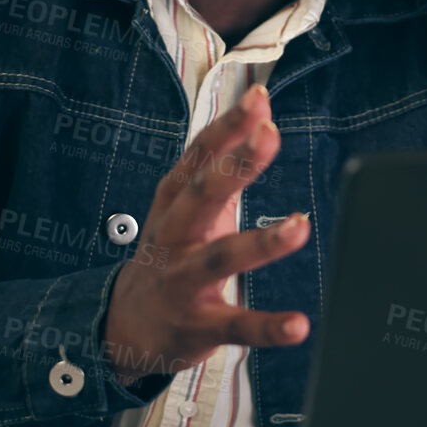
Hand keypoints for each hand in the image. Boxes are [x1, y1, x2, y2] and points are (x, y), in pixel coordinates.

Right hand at [102, 83, 310, 386]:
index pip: (199, 155)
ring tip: (300, 226)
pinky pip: (235, 325)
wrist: (126, 325)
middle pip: (202, 195)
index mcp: (174, 203)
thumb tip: (260, 112)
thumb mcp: (184, 205)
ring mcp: (183, 281)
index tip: (258, 100)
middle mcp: (174, 236)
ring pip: (220, 258)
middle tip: (269, 136)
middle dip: (236, 165)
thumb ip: (222, 162)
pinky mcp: (197, 325)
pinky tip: (298, 325)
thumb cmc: (169, 252)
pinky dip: (268, 326)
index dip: (229, 126)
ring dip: (261, 243)